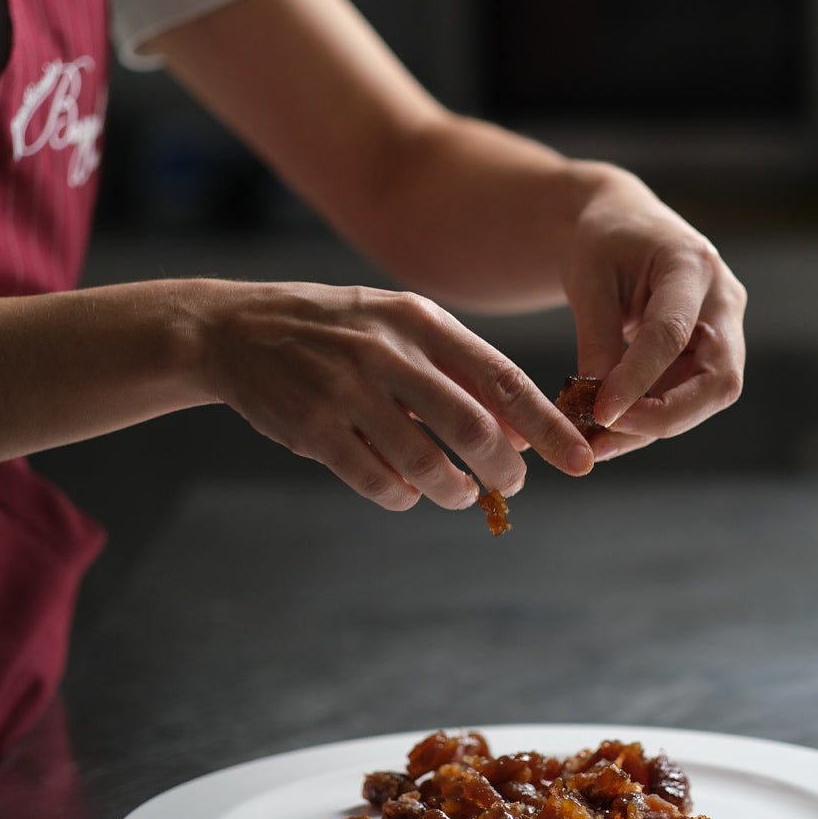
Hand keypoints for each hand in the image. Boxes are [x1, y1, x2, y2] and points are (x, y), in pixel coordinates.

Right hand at [198, 280, 594, 509]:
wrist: (237, 330)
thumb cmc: (336, 331)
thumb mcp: (400, 329)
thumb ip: (458, 374)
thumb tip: (521, 431)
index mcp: (420, 321)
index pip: (501, 378)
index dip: (547, 426)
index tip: (580, 460)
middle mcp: (387, 351)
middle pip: (472, 427)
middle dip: (505, 468)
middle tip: (512, 483)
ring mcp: (346, 390)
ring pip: (426, 463)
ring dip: (454, 490)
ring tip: (461, 493)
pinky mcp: (313, 428)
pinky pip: (376, 481)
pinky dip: (402, 497)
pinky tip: (408, 493)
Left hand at [563, 167, 745, 460]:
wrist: (622, 227)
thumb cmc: (603, 243)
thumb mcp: (588, 280)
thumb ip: (596, 339)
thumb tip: (598, 405)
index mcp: (691, 264)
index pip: (672, 333)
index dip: (638, 379)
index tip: (601, 414)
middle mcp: (722, 300)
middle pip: (718, 379)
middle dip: (664, 417)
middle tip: (606, 438)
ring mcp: (723, 330)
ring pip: (703, 398)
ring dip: (651, 427)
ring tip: (597, 445)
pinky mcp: (708, 355)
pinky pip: (684, 397)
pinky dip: (647, 420)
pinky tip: (607, 434)